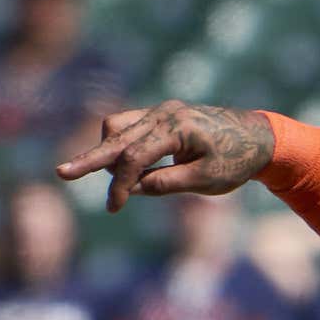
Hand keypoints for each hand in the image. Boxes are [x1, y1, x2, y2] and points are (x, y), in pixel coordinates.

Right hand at [58, 102, 278, 211]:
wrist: (258, 137)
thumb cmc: (236, 161)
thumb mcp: (206, 180)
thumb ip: (168, 183)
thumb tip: (135, 187)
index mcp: (176, 127)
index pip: (135, 157)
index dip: (120, 185)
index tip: (114, 208)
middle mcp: (164, 113)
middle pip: (115, 135)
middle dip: (90, 158)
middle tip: (61, 173)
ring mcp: (161, 111)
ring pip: (118, 126)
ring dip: (108, 152)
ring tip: (109, 179)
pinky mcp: (161, 116)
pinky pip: (130, 128)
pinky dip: (123, 147)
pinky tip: (130, 172)